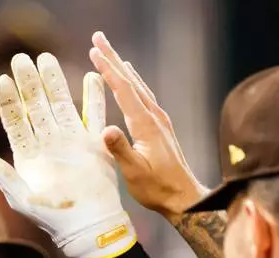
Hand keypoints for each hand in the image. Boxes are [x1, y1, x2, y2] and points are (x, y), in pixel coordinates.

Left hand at [0, 53, 135, 257]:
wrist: (87, 226)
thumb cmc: (52, 218)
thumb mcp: (21, 198)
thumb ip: (3, 176)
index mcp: (28, 154)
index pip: (15, 121)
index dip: (8, 101)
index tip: (3, 80)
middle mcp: (48, 143)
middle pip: (36, 105)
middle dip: (29, 82)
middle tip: (22, 58)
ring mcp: (70, 140)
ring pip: (61, 103)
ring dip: (54, 81)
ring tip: (47, 58)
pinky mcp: (93, 144)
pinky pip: (94, 115)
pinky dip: (94, 97)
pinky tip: (92, 77)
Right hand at [88, 31, 208, 220]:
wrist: (183, 197)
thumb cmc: (157, 189)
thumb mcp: (135, 172)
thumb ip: (120, 150)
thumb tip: (105, 130)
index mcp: (146, 125)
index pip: (124, 90)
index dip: (108, 70)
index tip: (94, 52)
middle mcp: (155, 117)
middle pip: (131, 81)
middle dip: (113, 59)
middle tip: (98, 39)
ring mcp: (159, 120)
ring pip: (138, 86)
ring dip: (122, 68)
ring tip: (110, 54)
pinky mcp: (160, 127)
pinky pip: (144, 96)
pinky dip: (132, 83)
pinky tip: (130, 80)